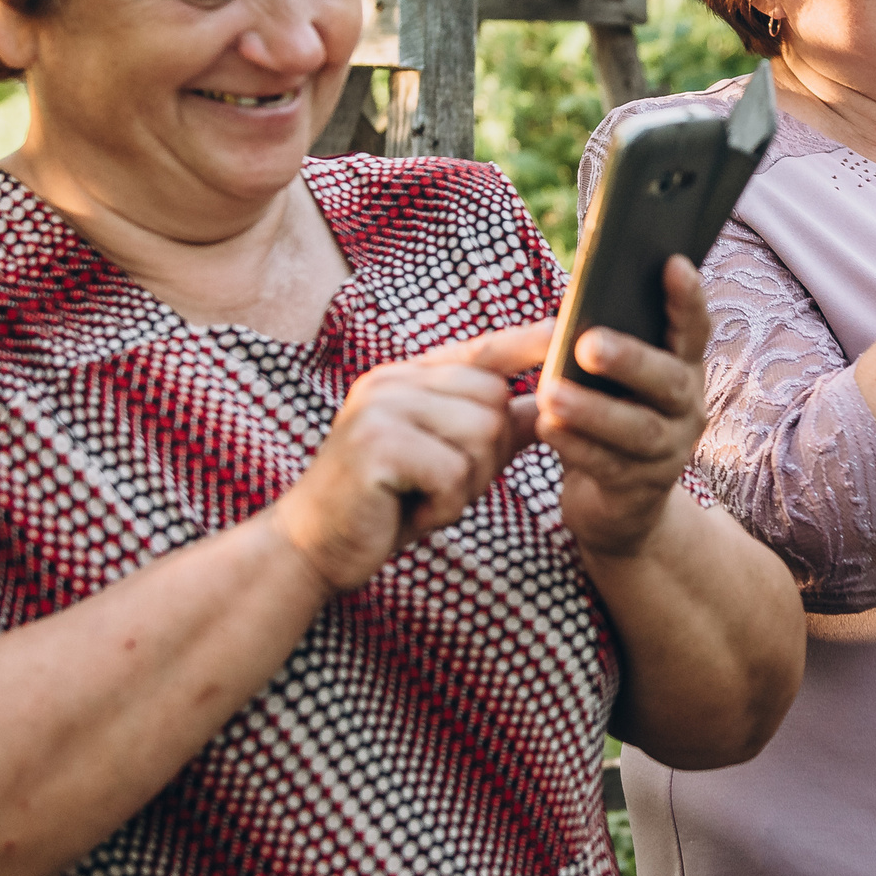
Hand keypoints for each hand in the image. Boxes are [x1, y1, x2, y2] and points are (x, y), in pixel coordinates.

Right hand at [270, 324, 545, 593]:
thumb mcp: (448, 460)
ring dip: (465, 485)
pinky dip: (444, 506)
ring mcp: (381, 407)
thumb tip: (552, 404)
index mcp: (407, 377)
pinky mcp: (375, 444)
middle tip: (439, 486)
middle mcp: (392, 380)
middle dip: (486, 458)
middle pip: (494, 402)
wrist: (313, 548)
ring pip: (481, 436)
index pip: (480, 349)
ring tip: (422, 498)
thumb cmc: (387, 504)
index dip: (524, 341)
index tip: (562, 327)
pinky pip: (453, 473)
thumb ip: (495, 430)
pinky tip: (409, 513)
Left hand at [539, 256, 711, 561]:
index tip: (672, 261)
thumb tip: (573, 300)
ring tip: (550, 392)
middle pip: (668, 381)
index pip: (694, 329)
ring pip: (638, 429)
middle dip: (630, 359)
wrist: (618, 507)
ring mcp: (670, 453)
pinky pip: (609, 466)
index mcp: (683, 369)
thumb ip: (604, 342)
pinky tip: (546, 429)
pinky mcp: (641, 490)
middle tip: (588, 344)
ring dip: (593, 410)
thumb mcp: (613, 381)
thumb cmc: (608, 418)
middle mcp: (687, 408)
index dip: (687, 297)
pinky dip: (576, 447)